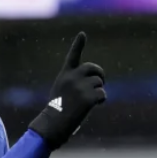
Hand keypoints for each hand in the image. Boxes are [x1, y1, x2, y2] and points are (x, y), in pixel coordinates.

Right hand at [28, 34, 106, 149]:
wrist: (53, 123)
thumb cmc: (57, 110)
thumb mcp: (62, 91)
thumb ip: (74, 82)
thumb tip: (94, 82)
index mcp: (65, 74)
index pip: (73, 56)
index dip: (78, 44)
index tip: (82, 34)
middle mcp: (73, 77)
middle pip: (94, 68)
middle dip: (100, 75)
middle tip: (101, 83)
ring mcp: (81, 87)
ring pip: (99, 82)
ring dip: (98, 91)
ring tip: (87, 101)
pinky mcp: (88, 97)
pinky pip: (102, 94)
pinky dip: (101, 100)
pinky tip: (93, 106)